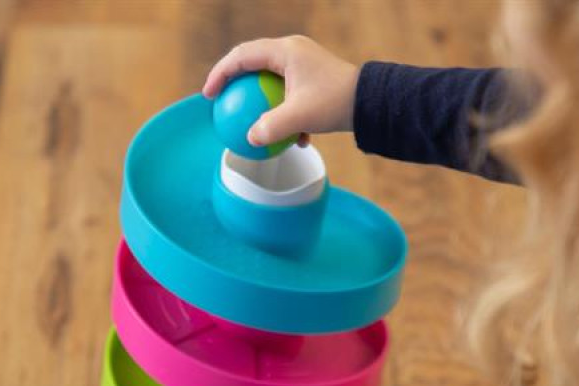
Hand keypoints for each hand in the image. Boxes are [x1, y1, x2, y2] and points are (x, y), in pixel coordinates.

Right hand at [202, 35, 358, 147]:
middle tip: (221, 105)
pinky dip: (285, 116)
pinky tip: (292, 142)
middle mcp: (292, 53)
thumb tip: (249, 140)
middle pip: (253, 66)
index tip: (209, 96)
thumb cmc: (335, 103)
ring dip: (261, 105)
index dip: (220, 74)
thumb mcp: (300, 117)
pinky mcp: (314, 83)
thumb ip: (271, 128)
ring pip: (271, 83)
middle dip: (236, 87)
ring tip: (250, 124)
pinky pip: (289, 97)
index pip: (241, 57)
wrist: (370, 103)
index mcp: (285, 51)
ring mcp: (303, 66)